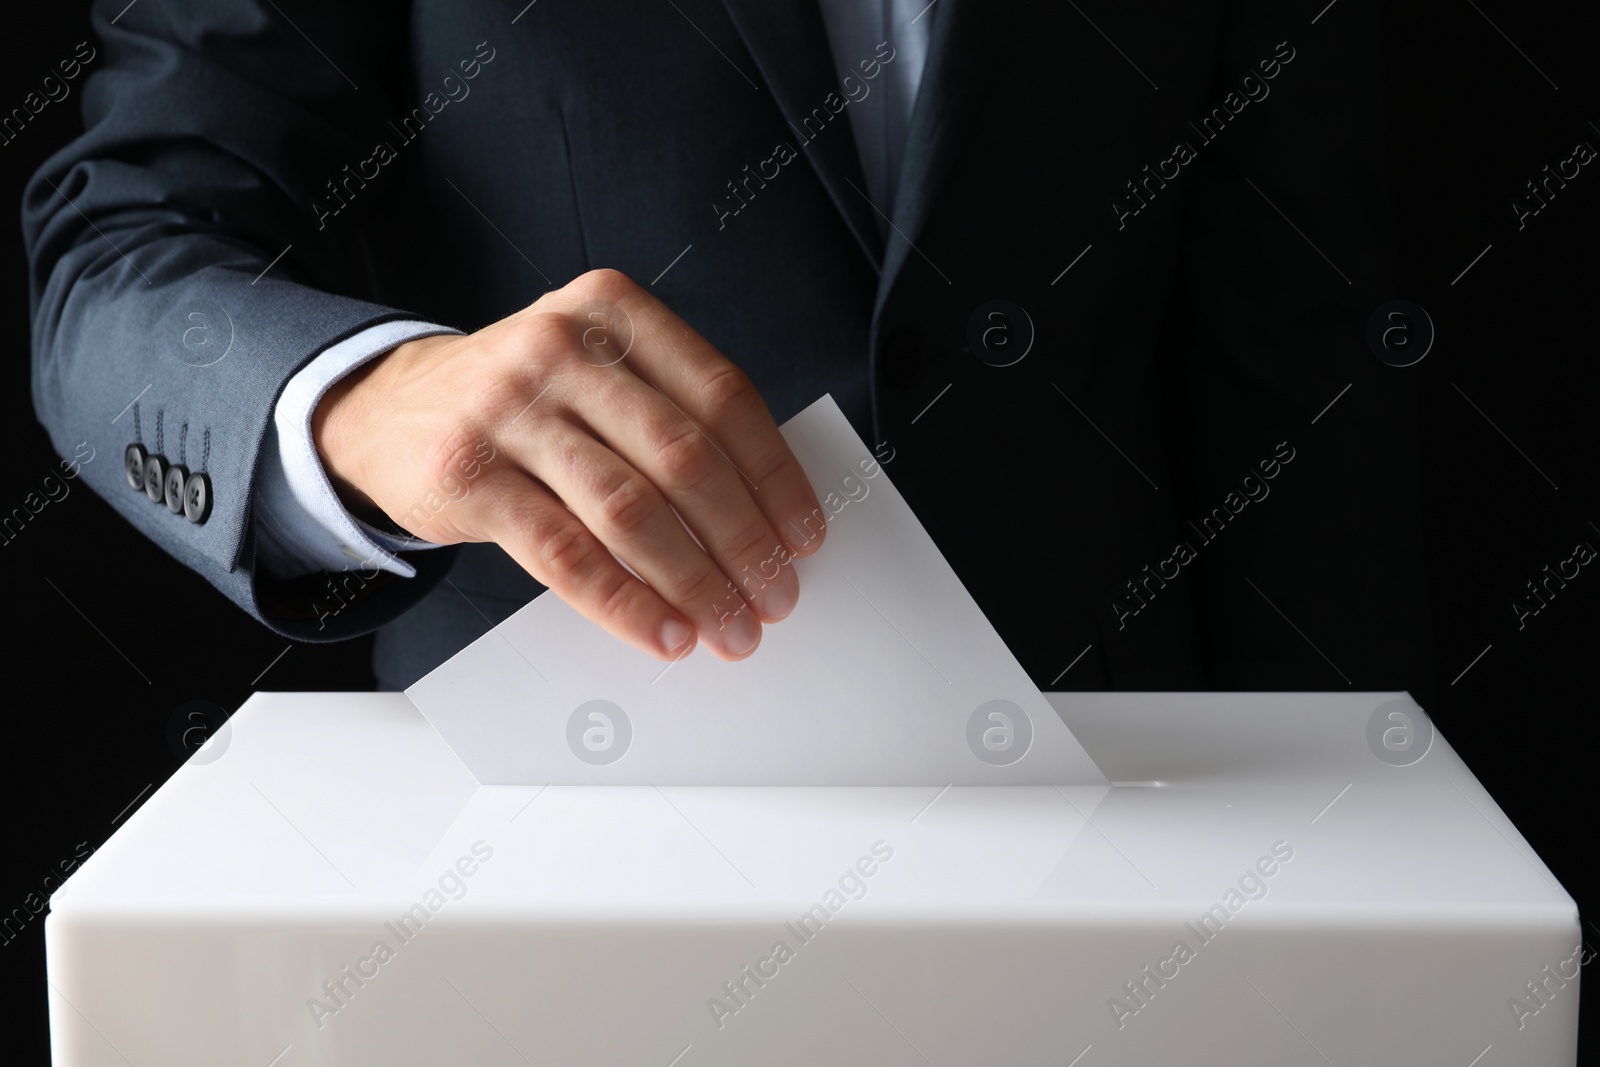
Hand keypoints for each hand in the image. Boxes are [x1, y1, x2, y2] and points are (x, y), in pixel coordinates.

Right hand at [312, 269, 824, 660]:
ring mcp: (510, 407)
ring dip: (694, 582)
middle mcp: (562, 346)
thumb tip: (766, 519)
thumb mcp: (597, 372)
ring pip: (630, 509)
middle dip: (744, 541)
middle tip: (776, 598)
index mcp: (614, 311)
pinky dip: (625, 602)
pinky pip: (566, 553)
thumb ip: (671, 416)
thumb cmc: (527, 401)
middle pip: (684, 456)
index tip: (804, 537)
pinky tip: (663, 632)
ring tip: (729, 628)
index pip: (723, 397)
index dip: (775, 476)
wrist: (390, 410)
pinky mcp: (469, 473)